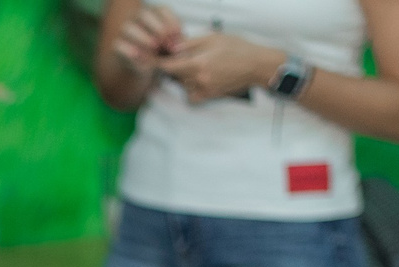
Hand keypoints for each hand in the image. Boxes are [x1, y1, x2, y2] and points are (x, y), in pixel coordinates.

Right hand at [113, 3, 184, 67]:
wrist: (145, 66)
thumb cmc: (163, 51)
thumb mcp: (173, 46)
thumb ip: (176, 42)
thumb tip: (176, 44)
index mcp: (153, 14)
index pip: (161, 10)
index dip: (170, 21)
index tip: (177, 35)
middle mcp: (137, 18)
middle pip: (144, 14)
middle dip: (157, 27)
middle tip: (166, 41)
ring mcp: (125, 31)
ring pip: (129, 28)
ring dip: (143, 37)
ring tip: (155, 47)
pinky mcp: (117, 46)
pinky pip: (120, 45)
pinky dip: (130, 51)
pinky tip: (142, 58)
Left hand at [155, 31, 289, 102]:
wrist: (256, 65)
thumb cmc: (237, 47)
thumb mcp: (213, 38)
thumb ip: (190, 44)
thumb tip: (170, 48)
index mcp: (198, 63)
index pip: (167, 66)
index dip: (153, 63)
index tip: (142, 60)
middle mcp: (198, 79)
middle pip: (174, 75)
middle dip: (174, 66)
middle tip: (186, 57)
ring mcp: (204, 89)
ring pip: (182, 84)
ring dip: (185, 76)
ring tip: (202, 65)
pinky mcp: (209, 96)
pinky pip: (191, 95)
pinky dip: (191, 89)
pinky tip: (200, 79)